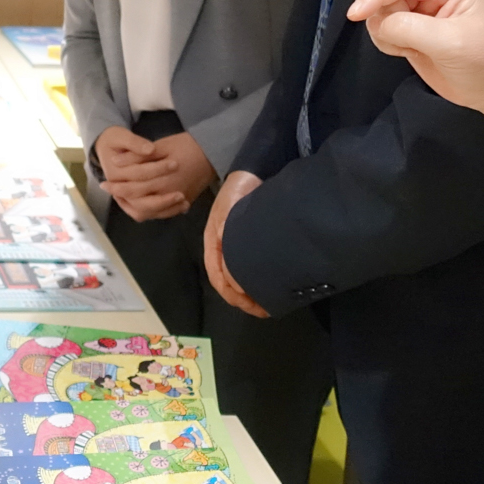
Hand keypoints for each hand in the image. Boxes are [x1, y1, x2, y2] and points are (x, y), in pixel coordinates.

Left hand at [96, 128, 215, 222]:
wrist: (213, 151)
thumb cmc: (186, 145)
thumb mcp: (161, 145)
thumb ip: (137, 155)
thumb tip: (115, 161)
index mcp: (163, 178)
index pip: (133, 187)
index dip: (116, 186)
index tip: (103, 183)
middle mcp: (169, 193)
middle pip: (139, 202)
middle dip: (121, 196)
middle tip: (108, 190)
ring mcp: (178, 200)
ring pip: (150, 212)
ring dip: (134, 207)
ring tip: (122, 199)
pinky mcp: (185, 202)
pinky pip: (164, 214)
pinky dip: (150, 212)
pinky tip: (141, 205)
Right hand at [203, 170, 269, 317]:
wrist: (252, 172)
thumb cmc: (238, 192)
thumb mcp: (228, 214)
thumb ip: (225, 239)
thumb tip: (230, 274)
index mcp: (214, 243)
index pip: (217, 276)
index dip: (232, 293)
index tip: (251, 304)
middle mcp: (223, 248)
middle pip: (228, 282)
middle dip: (243, 299)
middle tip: (263, 310)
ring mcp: (235, 247)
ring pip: (238, 278)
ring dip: (250, 294)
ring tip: (267, 304)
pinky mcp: (250, 244)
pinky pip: (249, 268)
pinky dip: (257, 281)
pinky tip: (269, 287)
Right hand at [346, 0, 483, 137]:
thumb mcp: (451, 43)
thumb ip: (410, 28)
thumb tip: (377, 23)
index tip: (355, 15)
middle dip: (385, 15)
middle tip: (402, 42)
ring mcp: (421, 8)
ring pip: (381, 10)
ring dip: (387, 32)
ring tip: (411, 50)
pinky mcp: (411, 27)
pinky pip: (382, 27)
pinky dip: (387, 42)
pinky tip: (408, 52)